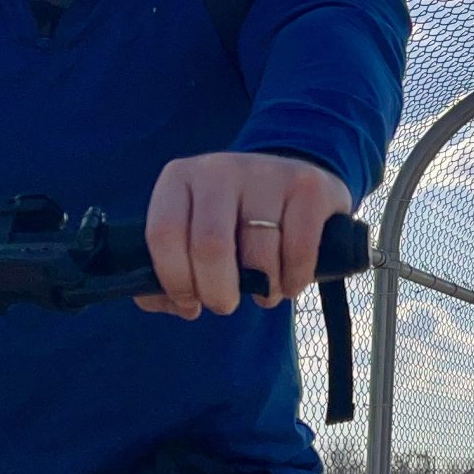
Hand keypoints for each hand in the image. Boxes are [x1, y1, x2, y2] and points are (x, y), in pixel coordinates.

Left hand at [137, 151, 352, 318]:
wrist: (291, 184)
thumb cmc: (233, 221)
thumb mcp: (193, 232)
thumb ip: (170, 272)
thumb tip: (171, 304)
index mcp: (179, 178)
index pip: (164, 234)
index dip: (175, 280)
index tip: (189, 303)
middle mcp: (220, 168)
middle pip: (211, 246)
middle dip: (217, 293)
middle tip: (225, 305)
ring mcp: (267, 173)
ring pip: (259, 255)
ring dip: (263, 291)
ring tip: (264, 291)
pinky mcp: (309, 186)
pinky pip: (299, 252)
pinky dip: (293, 281)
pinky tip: (289, 283)